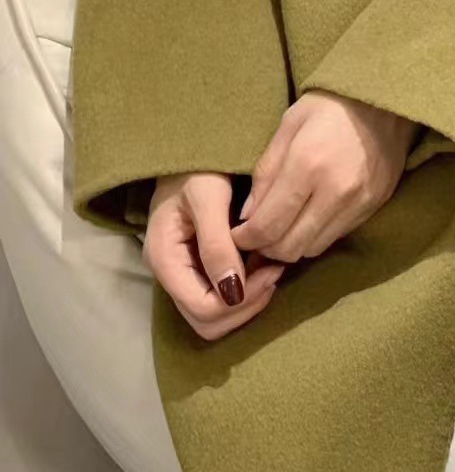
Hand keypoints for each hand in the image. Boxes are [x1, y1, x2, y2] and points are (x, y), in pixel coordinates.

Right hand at [143, 172, 286, 340]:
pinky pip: (219, 299)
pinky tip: (262, 265)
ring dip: (247, 302)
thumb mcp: (208, 197)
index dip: (241, 300)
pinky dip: (245, 292)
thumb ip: (217, 245)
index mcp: (163, 258)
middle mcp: (169, 274)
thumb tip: (233, 293)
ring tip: (270, 269)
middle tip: (274, 272)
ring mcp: (182, 274)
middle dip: (245, 306)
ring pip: (214, 318)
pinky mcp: (196, 269)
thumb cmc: (198, 165)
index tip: (271, 269)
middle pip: (207, 322)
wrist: (194, 149)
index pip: (203, 309)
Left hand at [229, 90, 417, 264]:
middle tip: (256, 233)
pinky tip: (307, 217)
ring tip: (281, 227)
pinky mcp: (373, 207)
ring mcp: (358, 203)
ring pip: (311, 248)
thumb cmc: (329, 106)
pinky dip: (314, 236)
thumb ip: (265, 173)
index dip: (245, 239)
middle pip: (288, 247)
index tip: (237, 234)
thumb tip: (247, 215)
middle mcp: (335, 191)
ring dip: (290, 245)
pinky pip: (334, 237)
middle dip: (265, 248)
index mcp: (307, 165)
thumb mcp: (288, 126)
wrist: (386, 102)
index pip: (267, 226)